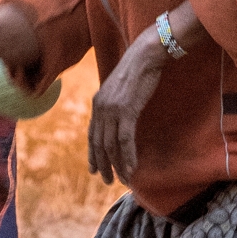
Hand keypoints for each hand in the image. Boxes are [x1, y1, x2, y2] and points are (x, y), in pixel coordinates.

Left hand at [89, 29, 166, 186]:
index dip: (92, 153)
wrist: (145, 56)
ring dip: (117, 165)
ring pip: (111, 146)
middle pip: (99, 144)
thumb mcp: (119, 88)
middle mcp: (101, 108)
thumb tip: (117, 117)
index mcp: (97, 103)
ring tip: (122, 179)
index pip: (92, 134)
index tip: (93, 168)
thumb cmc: (136, 70)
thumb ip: (114, 103)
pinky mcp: (127, 111)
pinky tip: (131, 168)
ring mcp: (113, 110)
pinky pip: (125, 141)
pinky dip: (128, 157)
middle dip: (102, 165)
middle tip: (107, 180)